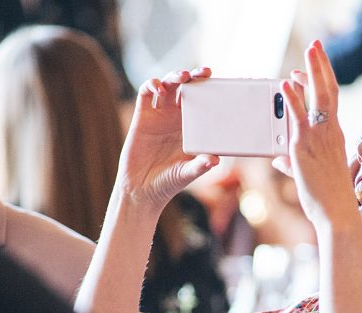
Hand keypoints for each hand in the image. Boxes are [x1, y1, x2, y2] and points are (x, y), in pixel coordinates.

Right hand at [117, 68, 220, 211]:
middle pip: (186, 88)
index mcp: (192, 128)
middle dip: (194, 76)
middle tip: (203, 72)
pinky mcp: (142, 117)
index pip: (202, 102)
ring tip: (182, 77)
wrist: (142, 190)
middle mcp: (176, 118)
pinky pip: (145, 93)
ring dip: (174, 77)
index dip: (209, 90)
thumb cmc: (169, 182)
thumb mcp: (187, 173)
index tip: (219, 82)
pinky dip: (151, 85)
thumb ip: (200, 165)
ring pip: (167, 86)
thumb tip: (215, 159)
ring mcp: (159, 115)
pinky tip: (159, 88)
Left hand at [277, 41, 357, 228]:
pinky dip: (292, 98)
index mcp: (335, 136)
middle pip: (329, 90)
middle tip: (316, 45)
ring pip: (318, 97)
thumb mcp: (309, 176)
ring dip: (312, 72)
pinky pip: (298, 117)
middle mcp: (331, 132)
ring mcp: (319, 138)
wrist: (337, 214)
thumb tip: (280, 160)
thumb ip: (293, 163)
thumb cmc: (328, 199)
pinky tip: (285, 84)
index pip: (330, 101)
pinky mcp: (305, 147)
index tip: (308, 70)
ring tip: (308, 51)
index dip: (321, 81)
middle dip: (322, 66)